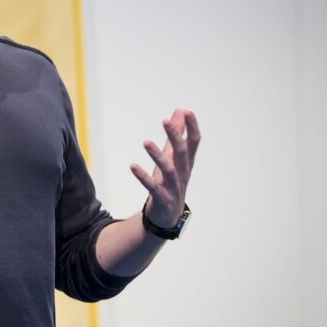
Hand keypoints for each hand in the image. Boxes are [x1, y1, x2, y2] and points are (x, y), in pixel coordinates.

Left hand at [130, 109, 200, 228]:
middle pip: (182, 153)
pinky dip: (143, 177)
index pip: (193, 143)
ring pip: (169, 170)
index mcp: (186, 162)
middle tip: (165, 121)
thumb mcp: (173, 157)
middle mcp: (183, 173)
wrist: (168, 215)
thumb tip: (180, 111)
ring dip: (157, 156)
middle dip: (175, 137)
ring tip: (145, 142)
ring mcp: (174, 187)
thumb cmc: (170, 181)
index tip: (187, 112)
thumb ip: (176, 135)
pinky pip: (153, 187)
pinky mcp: (163, 199)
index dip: (192, 127)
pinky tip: (132, 166)